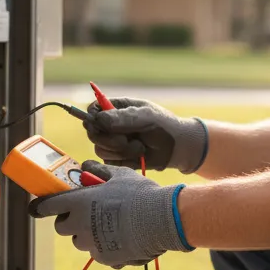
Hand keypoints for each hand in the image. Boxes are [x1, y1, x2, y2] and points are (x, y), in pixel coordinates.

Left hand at [28, 161, 190, 267]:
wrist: (161, 219)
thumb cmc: (140, 193)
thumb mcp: (119, 174)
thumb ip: (98, 171)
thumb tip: (85, 167)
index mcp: (78, 202)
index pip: (47, 206)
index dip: (41, 207)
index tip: (38, 208)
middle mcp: (80, 224)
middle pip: (62, 227)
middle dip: (69, 222)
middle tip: (85, 215)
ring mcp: (91, 243)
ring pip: (80, 242)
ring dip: (88, 235)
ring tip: (110, 226)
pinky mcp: (104, 258)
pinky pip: (98, 253)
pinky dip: (106, 247)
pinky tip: (123, 238)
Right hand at [83, 97, 207, 172]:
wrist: (176, 148)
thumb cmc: (164, 126)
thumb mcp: (147, 117)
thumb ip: (124, 117)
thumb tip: (98, 118)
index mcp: (116, 108)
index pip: (93, 110)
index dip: (92, 117)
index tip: (99, 123)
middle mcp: (111, 125)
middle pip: (92, 132)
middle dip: (108, 138)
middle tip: (125, 140)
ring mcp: (112, 142)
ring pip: (99, 149)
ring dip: (120, 150)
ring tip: (140, 147)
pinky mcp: (115, 158)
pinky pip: (108, 162)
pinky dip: (123, 160)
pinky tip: (138, 155)